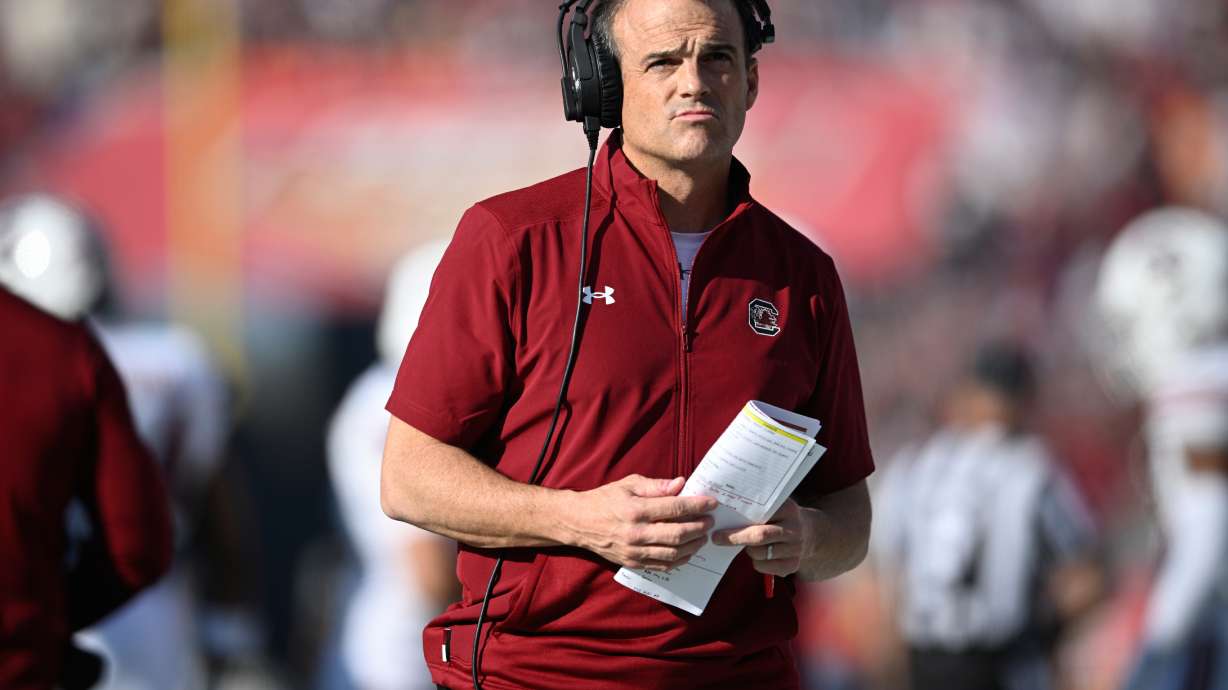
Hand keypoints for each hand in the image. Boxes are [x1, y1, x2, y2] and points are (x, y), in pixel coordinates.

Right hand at [564, 475, 716, 570]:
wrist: (578, 523)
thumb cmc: (604, 499)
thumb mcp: (628, 485)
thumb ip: (656, 486)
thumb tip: (681, 483)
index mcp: (635, 509)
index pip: (674, 507)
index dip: (697, 505)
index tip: (711, 502)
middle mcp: (636, 533)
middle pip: (677, 533)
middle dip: (699, 526)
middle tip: (710, 520)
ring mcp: (634, 551)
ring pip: (673, 553)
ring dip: (693, 545)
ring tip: (703, 535)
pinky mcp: (633, 563)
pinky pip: (662, 566)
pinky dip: (680, 560)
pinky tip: (688, 552)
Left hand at [711, 498, 817, 575]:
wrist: (811, 534)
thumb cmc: (782, 518)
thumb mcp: (776, 506)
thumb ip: (757, 506)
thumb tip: (723, 508)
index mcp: (788, 509)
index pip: (761, 513)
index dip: (739, 519)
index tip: (719, 521)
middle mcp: (794, 529)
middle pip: (760, 536)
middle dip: (735, 538)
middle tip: (717, 538)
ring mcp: (795, 549)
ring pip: (760, 553)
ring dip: (748, 550)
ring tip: (748, 544)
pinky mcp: (792, 565)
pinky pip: (765, 566)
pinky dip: (757, 562)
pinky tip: (760, 555)